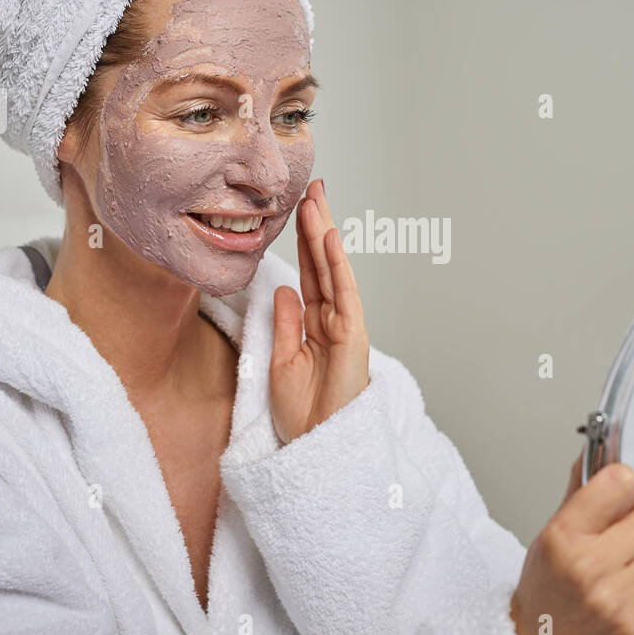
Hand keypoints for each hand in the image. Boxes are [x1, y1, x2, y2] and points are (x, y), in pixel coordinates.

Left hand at [269, 179, 370, 443]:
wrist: (314, 445)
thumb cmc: (302, 413)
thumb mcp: (281, 360)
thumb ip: (285, 323)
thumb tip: (285, 288)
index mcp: (314, 324)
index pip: (308, 272)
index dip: (303, 241)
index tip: (297, 210)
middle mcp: (332, 320)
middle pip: (322, 264)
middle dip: (316, 226)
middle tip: (310, 189)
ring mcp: (344, 326)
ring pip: (333, 271)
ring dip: (324, 235)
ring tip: (316, 201)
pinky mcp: (352, 337)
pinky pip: (344, 294)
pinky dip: (338, 266)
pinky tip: (329, 240)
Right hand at [509, 451, 633, 634]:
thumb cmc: (546, 594)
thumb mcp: (550, 537)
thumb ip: (579, 494)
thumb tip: (596, 451)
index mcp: (563, 537)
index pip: (620, 482)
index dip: (628, 486)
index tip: (623, 495)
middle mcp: (587, 568)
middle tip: (623, 541)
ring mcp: (614, 600)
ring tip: (626, 572)